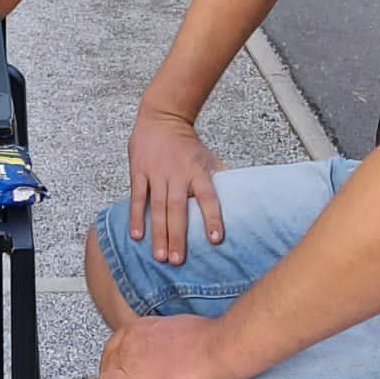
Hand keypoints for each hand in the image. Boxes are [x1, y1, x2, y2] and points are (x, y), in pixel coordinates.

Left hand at [87, 314, 233, 378]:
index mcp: (146, 325)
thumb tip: (183, 350)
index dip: (117, 355)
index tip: (120, 364)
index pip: (120, 339)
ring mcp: (130, 356)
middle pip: (109, 354)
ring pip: (105, 370)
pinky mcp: (131, 377)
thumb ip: (177, 340)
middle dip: (108, 368)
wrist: (218, 348)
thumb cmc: (213, 342)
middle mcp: (133, 337)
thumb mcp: (188, 332)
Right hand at [127, 108, 225, 262]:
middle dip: (178, 236)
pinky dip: (136, 216)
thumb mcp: (208, 157)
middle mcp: (177, 173)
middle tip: (177, 261)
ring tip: (160, 256)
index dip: (211, 217)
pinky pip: (137, 196)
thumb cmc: (187, 144)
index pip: (208, 197)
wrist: (162, 117)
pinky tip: (137, 236)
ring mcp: (157, 172)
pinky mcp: (139, 170)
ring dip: (158, 232)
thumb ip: (222, 178)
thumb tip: (243, 200)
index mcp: (198, 171)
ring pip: (157, 206)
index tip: (215, 239)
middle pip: (178, 208)